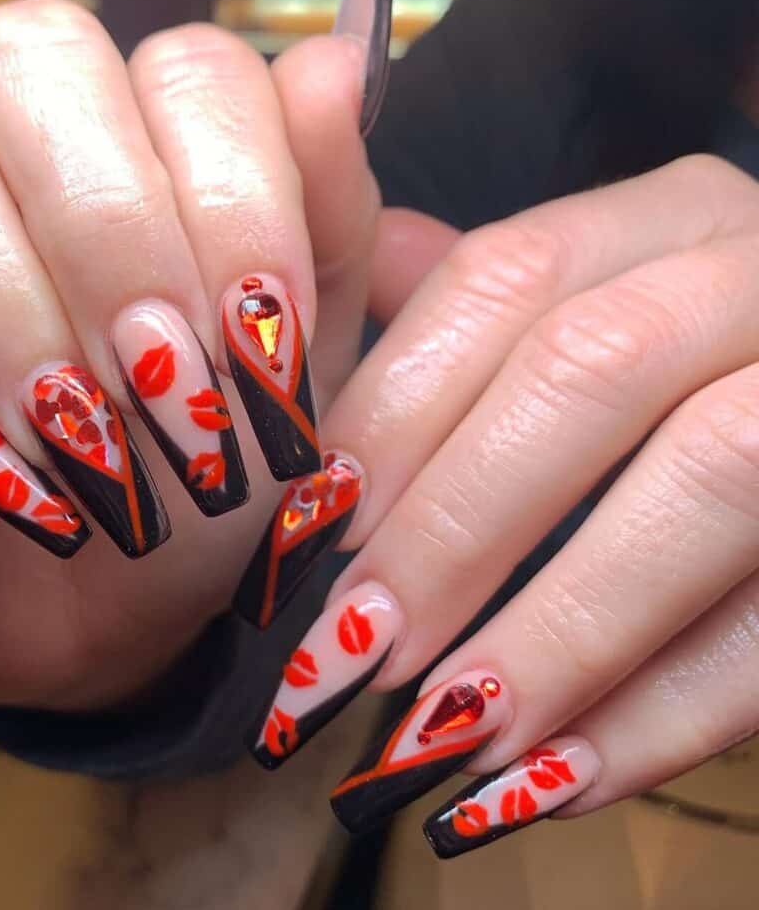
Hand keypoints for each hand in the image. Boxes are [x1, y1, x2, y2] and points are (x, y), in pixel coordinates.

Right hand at [0, 0, 390, 710]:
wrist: (134, 609)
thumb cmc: (224, 473)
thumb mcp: (305, 362)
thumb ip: (327, 215)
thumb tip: (333, 64)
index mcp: (158, 136)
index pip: (188, 66)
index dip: (238, 196)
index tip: (269, 344)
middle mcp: (23, 144)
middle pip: (29, 58)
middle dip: (113, 236)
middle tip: (169, 389)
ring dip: (3, 305)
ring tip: (80, 451)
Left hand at [245, 154, 758, 854]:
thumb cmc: (682, 380)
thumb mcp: (587, 310)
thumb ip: (456, 320)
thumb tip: (291, 344)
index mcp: (661, 222)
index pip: (501, 280)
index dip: (392, 410)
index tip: (307, 532)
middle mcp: (758, 272)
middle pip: (588, 370)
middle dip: (455, 525)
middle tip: (351, 650)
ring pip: (708, 484)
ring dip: (556, 631)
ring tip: (437, 735)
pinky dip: (669, 711)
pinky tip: (554, 780)